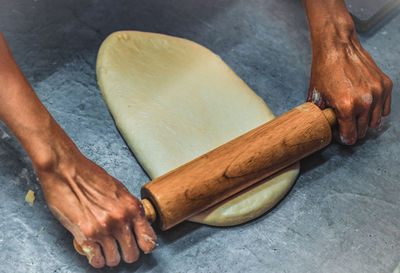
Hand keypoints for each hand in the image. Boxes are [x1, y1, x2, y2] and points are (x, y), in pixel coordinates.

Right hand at [36, 143, 156, 267]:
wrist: (66, 170)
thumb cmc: (90, 176)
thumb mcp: (119, 190)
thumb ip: (128, 209)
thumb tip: (135, 224)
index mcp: (132, 207)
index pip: (148, 240)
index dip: (144, 246)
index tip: (140, 245)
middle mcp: (121, 220)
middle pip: (132, 255)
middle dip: (126, 253)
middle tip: (120, 248)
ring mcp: (103, 229)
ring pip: (114, 260)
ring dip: (110, 257)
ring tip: (106, 249)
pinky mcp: (85, 235)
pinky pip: (96, 260)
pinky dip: (96, 259)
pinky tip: (95, 253)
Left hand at [304, 11, 391, 144]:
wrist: (337, 47)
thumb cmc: (324, 70)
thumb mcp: (316, 97)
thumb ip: (321, 116)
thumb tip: (323, 128)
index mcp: (346, 107)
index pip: (350, 137)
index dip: (344, 137)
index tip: (341, 134)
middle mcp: (364, 102)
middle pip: (363, 131)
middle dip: (354, 130)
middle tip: (346, 124)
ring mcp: (377, 93)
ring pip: (376, 122)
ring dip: (365, 122)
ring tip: (355, 115)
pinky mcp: (385, 85)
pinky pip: (385, 108)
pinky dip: (376, 111)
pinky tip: (365, 106)